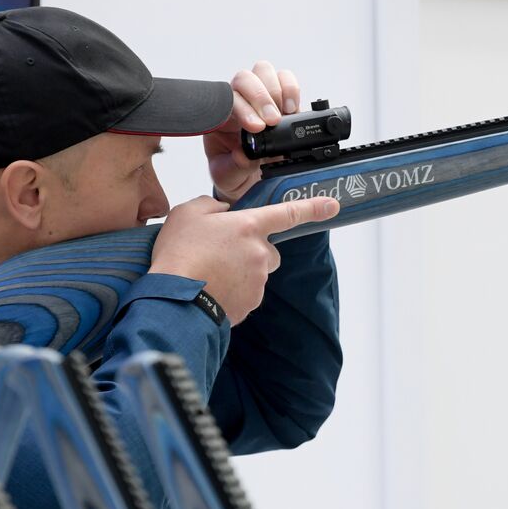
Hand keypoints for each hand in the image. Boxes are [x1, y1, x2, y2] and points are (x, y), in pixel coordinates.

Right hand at [149, 194, 339, 324]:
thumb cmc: (179, 254)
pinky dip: (233, 291)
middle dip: (251, 251)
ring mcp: (258, 280)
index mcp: (248, 226)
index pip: (288, 213)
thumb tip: (222, 213)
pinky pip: (247, 293)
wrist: (174, 298)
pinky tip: (212, 289)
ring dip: (240, 271)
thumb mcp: (188, 213)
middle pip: (267, 250)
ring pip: (257, 272)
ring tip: (210, 272)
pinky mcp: (251, 303)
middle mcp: (260, 253)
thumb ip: (211, 206)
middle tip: (221, 254)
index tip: (333, 205)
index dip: (313, 207)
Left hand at [206, 60, 300, 204]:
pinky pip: (286, 80)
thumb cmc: (233, 172)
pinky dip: (292, 90)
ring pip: (264, 72)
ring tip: (285, 114)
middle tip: (272, 121)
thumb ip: (234, 167)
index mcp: (220, 117)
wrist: (249, 179)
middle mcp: (239, 102)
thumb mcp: (227, 176)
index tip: (257, 128)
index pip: (228, 99)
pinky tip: (293, 109)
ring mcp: (260, 98)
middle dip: (261, 97)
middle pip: (245, 77)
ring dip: (277, 90)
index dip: (244, 109)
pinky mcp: (281, 101)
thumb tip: (243, 155)